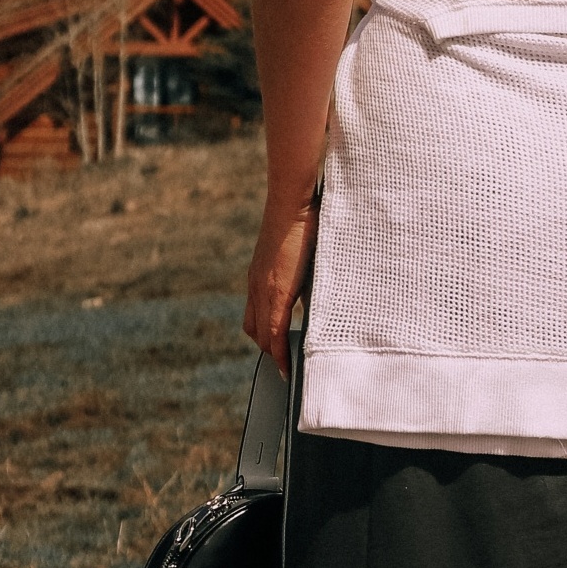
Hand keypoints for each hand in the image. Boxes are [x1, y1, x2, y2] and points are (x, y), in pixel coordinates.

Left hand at [244, 194, 319, 373]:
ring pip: (261, 334)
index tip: (278, 355)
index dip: (266, 339)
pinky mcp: (276, 290)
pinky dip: (280, 350)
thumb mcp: (298, 256)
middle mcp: (256, 286)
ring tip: (289, 364)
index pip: (256, 318)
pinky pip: (275, 330)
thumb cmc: (302, 221)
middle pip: (255, 330)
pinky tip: (287, 363)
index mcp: (259, 277)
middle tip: (286, 363)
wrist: (293, 203)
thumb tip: (311, 297)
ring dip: (274, 352)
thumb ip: (300, 278)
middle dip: (270, 350)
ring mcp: (263, 289)